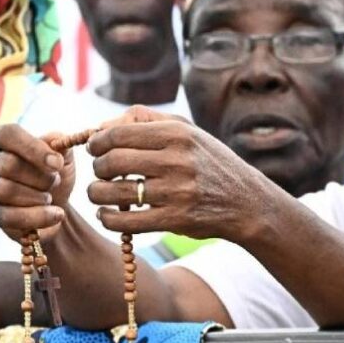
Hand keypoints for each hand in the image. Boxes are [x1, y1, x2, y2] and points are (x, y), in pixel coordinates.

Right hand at [0, 125, 70, 241]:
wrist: (55, 204)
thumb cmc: (53, 172)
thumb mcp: (61, 154)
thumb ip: (59, 144)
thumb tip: (55, 141)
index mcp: (0, 138)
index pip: (8, 135)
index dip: (33, 149)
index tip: (57, 164)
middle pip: (7, 165)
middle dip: (39, 176)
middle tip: (56, 181)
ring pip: (5, 190)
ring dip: (37, 196)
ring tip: (50, 197)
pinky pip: (9, 216)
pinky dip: (36, 216)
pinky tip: (54, 214)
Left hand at [86, 106, 272, 241]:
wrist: (247, 202)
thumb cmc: (210, 162)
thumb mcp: (188, 131)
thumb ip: (146, 120)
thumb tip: (102, 126)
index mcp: (177, 134)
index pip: (118, 134)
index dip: (97, 142)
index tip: (96, 149)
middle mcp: (177, 161)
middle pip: (113, 162)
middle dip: (98, 168)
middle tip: (101, 172)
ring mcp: (177, 192)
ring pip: (114, 192)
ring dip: (97, 194)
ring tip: (99, 193)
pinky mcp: (175, 220)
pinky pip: (126, 222)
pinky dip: (108, 219)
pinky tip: (107, 214)